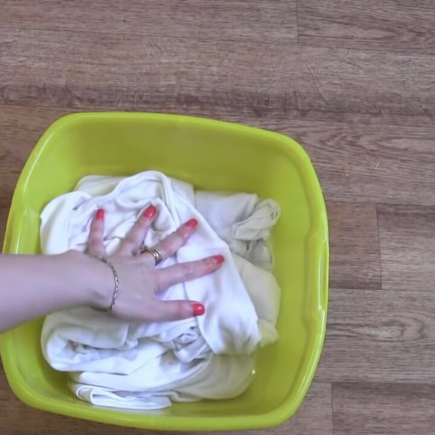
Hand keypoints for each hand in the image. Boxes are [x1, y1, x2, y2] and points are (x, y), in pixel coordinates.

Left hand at [87, 206, 223, 321]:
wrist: (91, 287)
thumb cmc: (121, 301)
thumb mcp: (152, 312)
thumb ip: (175, 310)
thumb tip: (202, 308)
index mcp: (153, 278)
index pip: (182, 272)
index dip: (202, 266)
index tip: (219, 257)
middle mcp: (140, 264)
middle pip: (163, 248)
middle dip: (179, 236)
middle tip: (192, 221)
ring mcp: (120, 258)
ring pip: (134, 239)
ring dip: (143, 224)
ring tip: (152, 208)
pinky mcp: (99, 256)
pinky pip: (98, 241)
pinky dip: (98, 228)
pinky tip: (99, 213)